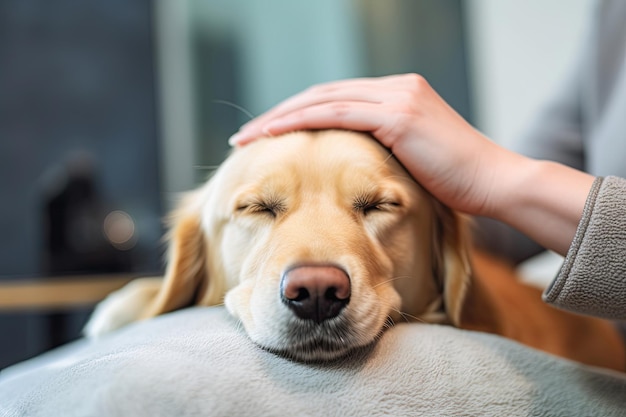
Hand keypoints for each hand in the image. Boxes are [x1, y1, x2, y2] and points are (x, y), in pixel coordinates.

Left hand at [230, 74, 513, 216]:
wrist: (494, 182)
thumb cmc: (457, 181)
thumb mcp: (414, 158)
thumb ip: (384, 150)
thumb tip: (353, 167)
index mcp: (398, 94)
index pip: (335, 98)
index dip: (298, 114)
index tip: (268, 133)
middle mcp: (395, 87)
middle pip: (322, 93)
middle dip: (279, 113)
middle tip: (246, 134)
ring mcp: (397, 96)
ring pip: (323, 99)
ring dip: (280, 117)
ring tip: (247, 136)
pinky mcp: (398, 114)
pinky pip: (337, 113)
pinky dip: (302, 121)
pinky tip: (274, 133)